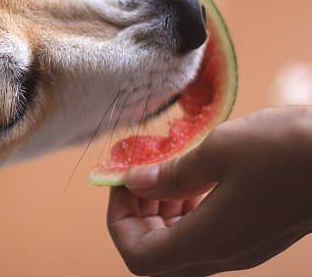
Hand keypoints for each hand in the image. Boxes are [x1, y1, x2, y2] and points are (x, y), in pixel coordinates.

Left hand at [107, 107, 311, 275]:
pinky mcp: (252, 233)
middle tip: (137, 175)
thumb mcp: (218, 152)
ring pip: (178, 244)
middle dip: (137, 216)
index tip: (121, 182)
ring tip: (163, 170)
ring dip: (160, 212)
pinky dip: (185, 208)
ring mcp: (240, 247)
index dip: (119, 221)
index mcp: (210, 241)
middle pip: (156, 255)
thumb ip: (170, 174)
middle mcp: (223, 253)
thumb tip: (133, 182)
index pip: (139, 258)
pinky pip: (203, 232)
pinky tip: (192, 175)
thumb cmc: (288, 149)